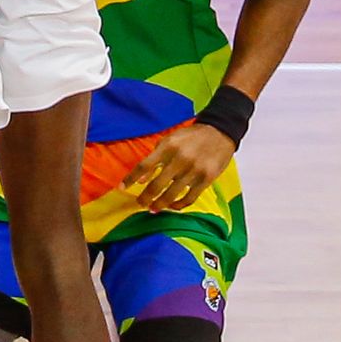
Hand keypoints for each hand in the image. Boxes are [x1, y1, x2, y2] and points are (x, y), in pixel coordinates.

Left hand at [122, 123, 236, 212]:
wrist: (219, 133)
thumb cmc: (190, 137)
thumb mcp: (169, 140)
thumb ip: (155, 159)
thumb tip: (140, 180)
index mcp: (168, 146)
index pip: (144, 165)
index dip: (131, 178)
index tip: (121, 188)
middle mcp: (179, 159)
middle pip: (157, 184)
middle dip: (145, 197)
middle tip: (140, 203)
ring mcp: (193, 170)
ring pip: (172, 194)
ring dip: (160, 204)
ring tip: (153, 209)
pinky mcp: (206, 180)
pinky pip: (189, 198)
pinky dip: (179, 205)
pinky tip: (172, 207)